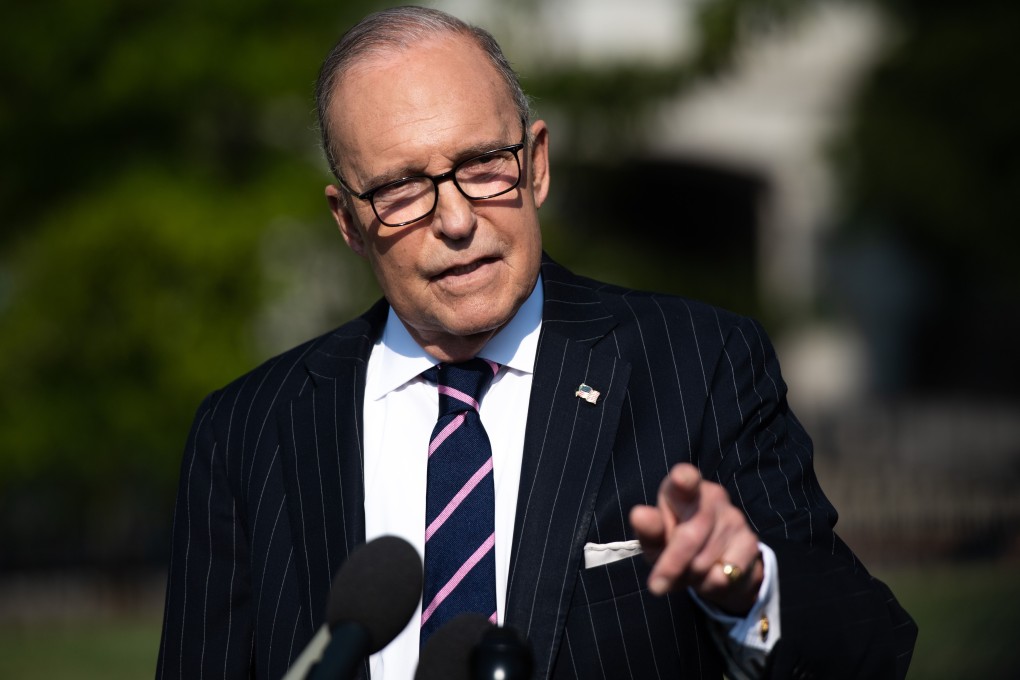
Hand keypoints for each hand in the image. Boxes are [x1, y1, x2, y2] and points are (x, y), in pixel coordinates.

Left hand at [629, 463, 763, 614]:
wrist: (715, 568)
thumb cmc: (674, 543)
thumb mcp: (656, 539)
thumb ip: (648, 529)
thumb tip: (639, 515)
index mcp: (683, 489)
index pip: (686, 478)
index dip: (684, 479)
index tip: (681, 480)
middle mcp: (712, 496)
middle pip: (691, 534)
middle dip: (672, 563)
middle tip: (656, 585)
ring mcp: (734, 518)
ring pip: (704, 560)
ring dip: (690, 576)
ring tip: (688, 571)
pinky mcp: (750, 542)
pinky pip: (723, 575)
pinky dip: (709, 585)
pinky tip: (709, 575)